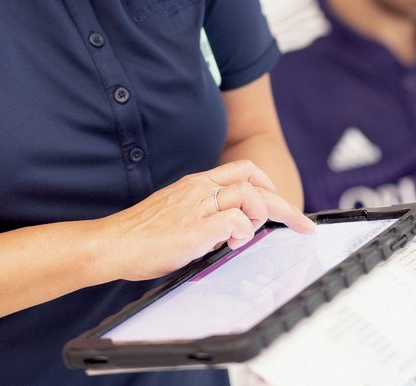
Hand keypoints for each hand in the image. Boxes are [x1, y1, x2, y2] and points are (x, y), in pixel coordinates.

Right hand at [102, 159, 315, 280]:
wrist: (113, 243)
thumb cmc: (140, 236)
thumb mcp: (178, 215)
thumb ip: (204, 214)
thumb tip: (229, 230)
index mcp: (196, 183)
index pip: (243, 171)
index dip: (268, 186)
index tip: (281, 205)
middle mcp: (200, 188)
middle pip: (255, 181)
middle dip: (284, 204)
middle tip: (302, 225)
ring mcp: (199, 206)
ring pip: (250, 196)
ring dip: (259, 217)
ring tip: (244, 237)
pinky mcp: (196, 228)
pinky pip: (236, 220)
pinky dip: (243, 231)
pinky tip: (232, 242)